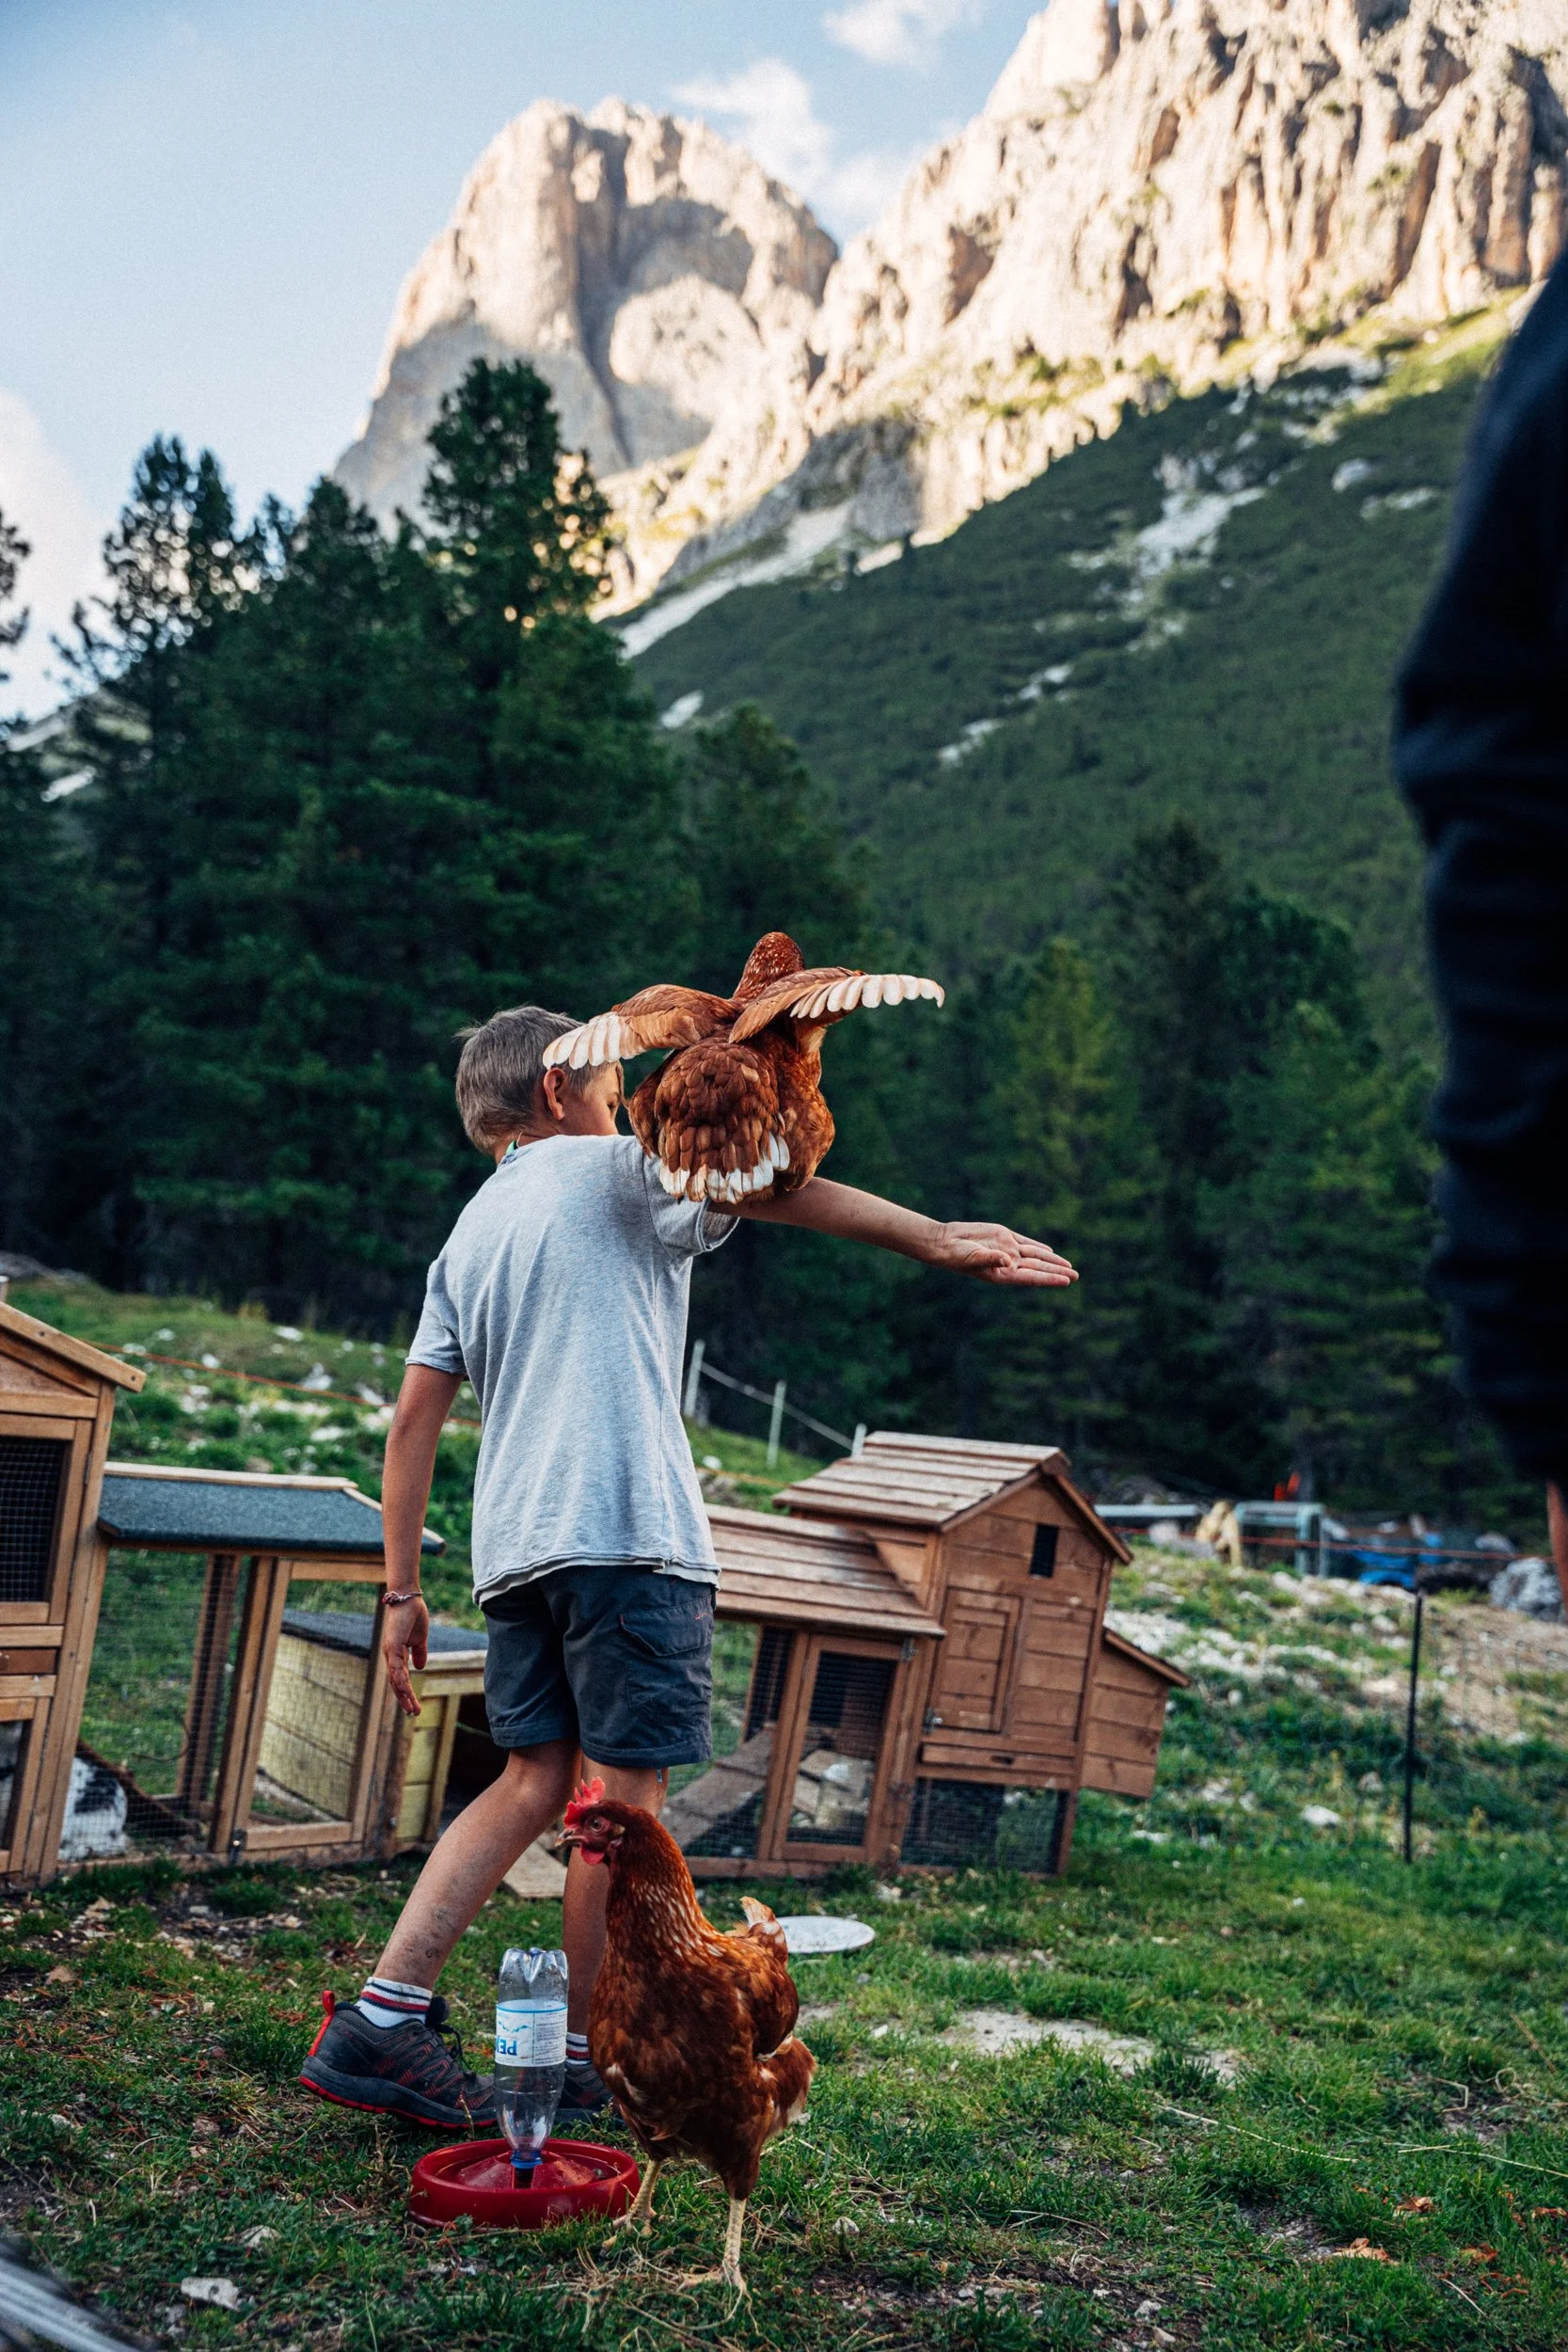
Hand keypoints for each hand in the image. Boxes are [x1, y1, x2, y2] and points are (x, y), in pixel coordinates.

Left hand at [382, 1594, 429, 1715]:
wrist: (408, 1597)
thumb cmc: (413, 1615)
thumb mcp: (420, 1639)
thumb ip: (419, 1653)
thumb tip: (420, 1668)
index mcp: (397, 1655)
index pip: (401, 1679)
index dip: (407, 1693)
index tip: (414, 1707)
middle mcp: (391, 1656)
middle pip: (396, 1683)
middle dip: (405, 1699)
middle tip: (414, 1713)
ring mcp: (390, 1651)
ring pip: (395, 1679)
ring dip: (403, 1695)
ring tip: (412, 1708)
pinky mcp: (392, 1644)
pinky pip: (396, 1666)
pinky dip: (400, 1679)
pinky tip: (405, 1689)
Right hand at [927, 1221, 1077, 1285]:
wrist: (944, 1242)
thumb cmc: (956, 1255)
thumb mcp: (974, 1257)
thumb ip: (992, 1258)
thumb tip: (1009, 1261)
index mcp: (1003, 1274)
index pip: (1032, 1277)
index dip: (1050, 1279)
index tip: (1067, 1281)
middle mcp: (1009, 1263)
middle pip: (1039, 1267)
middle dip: (1058, 1271)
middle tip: (1077, 1275)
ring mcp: (1007, 1249)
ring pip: (1036, 1255)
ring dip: (1052, 1261)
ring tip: (1069, 1266)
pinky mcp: (1003, 1237)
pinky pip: (1026, 1243)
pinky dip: (1039, 1247)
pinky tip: (1050, 1252)